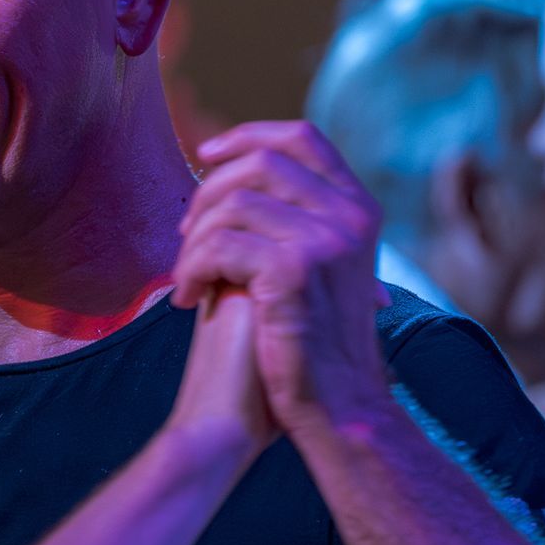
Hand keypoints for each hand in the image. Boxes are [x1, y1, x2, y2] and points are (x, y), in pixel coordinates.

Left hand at [173, 121, 390, 440]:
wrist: (337, 408)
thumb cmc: (312, 345)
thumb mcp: (318, 270)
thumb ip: (294, 222)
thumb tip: (234, 181)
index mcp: (359, 209)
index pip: (302, 138)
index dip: (248, 136)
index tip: (206, 156)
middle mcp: (350, 216)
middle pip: (260, 162)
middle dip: (208, 194)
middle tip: (184, 237)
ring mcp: (328, 239)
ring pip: (232, 204)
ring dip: (193, 241)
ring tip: (186, 280)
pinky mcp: (295, 269)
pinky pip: (219, 244)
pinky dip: (191, 270)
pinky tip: (188, 300)